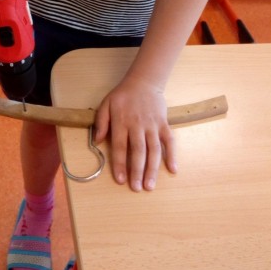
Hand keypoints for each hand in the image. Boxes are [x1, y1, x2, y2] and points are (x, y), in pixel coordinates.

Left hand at [94, 75, 176, 191]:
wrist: (144, 81)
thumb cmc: (123, 95)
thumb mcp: (106, 104)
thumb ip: (101, 122)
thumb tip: (98, 141)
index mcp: (122, 121)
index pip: (120, 146)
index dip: (120, 164)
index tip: (120, 180)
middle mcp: (138, 125)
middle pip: (138, 151)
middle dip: (137, 171)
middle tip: (137, 188)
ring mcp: (152, 125)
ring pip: (154, 149)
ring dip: (153, 169)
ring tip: (150, 185)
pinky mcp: (163, 124)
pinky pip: (170, 141)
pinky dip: (172, 155)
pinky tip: (173, 169)